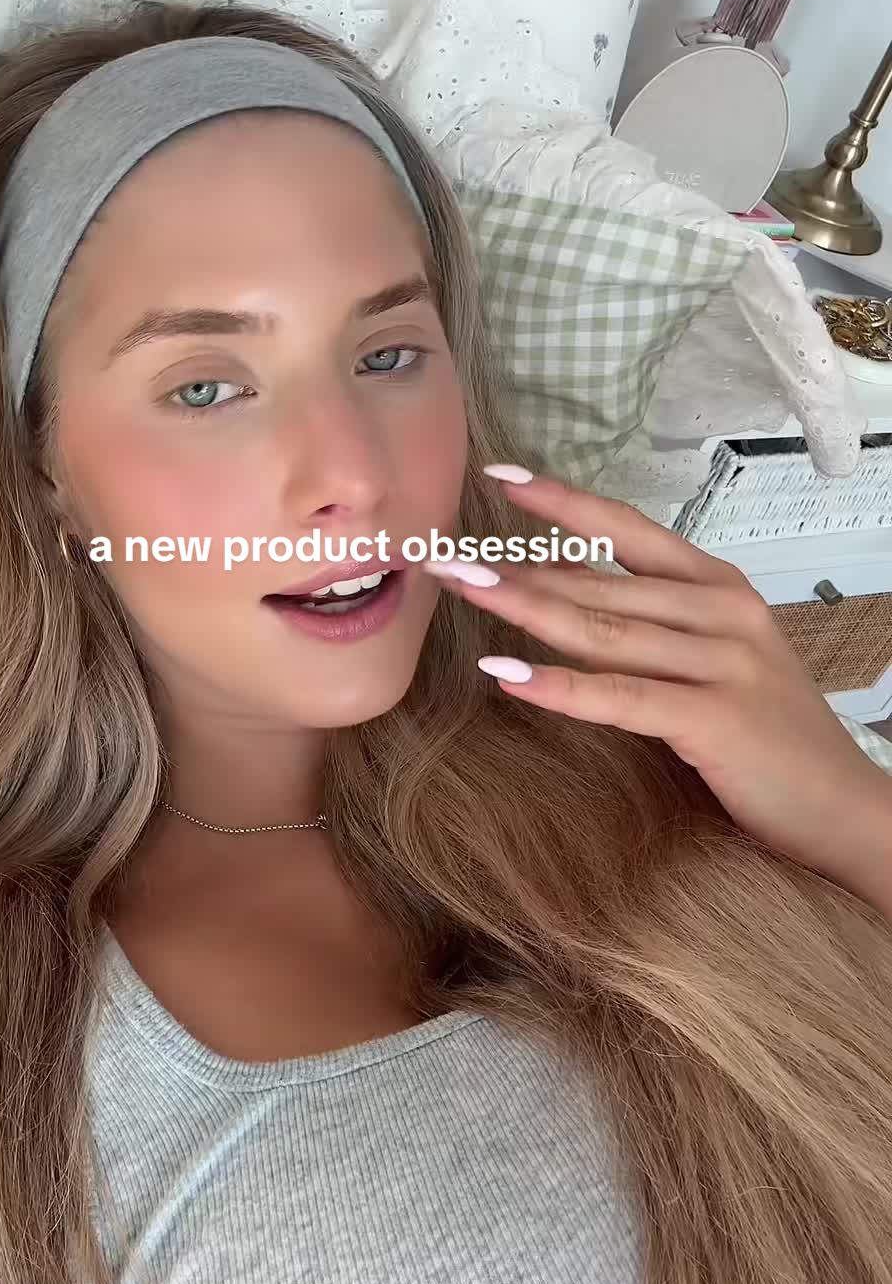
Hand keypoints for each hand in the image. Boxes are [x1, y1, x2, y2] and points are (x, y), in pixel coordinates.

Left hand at [424, 467, 891, 912]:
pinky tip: (506, 675)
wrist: (843, 808)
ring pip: (604, 630)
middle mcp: (722, 612)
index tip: (498, 476)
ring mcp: (723, 663)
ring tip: (462, 590)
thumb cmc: (766, 735)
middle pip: (600, 580)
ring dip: (524, 609)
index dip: (563, 501)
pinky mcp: (717, 719)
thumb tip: (557, 601)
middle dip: (515, 566)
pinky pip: (623, 698)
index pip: (628, 529)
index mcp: (718, 587)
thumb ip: (652, 627)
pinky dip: (561, 687)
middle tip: (440, 555)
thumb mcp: (712, 660)